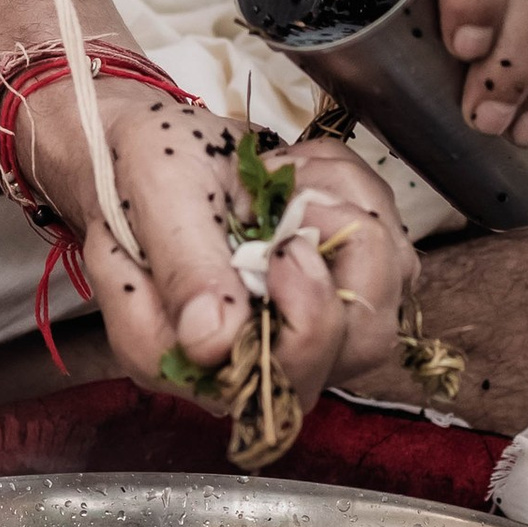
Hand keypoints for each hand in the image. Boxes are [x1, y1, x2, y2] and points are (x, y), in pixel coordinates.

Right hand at [20, 80, 414, 409]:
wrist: (144, 143)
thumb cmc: (136, 169)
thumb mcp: (154, 200)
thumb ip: (183, 269)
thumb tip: (211, 343)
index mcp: (189, 358)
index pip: (283, 383)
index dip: (310, 320)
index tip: (290, 245)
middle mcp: (252, 357)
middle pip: (359, 344)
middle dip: (353, 252)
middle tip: (301, 194)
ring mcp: (300, 324)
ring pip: (387, 293)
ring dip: (354, 211)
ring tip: (293, 173)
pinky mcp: (332, 286)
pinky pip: (390, 251)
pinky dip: (357, 195)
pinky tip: (303, 174)